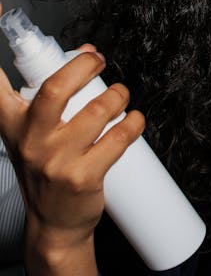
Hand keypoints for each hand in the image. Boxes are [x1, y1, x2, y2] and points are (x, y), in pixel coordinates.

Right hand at [0, 9, 144, 257]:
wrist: (54, 225)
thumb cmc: (47, 168)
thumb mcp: (38, 129)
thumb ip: (55, 90)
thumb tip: (87, 51)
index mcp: (12, 122)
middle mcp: (30, 140)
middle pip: (56, 88)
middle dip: (84, 66)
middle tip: (98, 62)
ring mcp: (55, 161)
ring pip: (97, 111)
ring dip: (118, 95)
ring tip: (120, 95)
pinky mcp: (83, 177)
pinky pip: (118, 138)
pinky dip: (133, 122)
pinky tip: (133, 120)